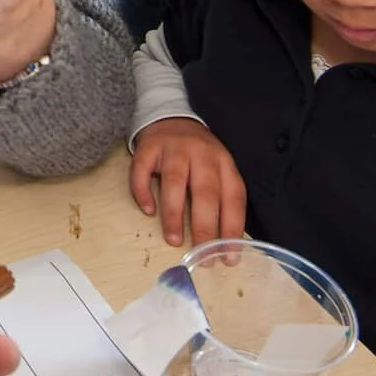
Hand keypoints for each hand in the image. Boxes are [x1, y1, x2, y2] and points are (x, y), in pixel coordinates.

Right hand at [129, 118, 245, 246]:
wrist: (171, 118)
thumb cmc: (198, 156)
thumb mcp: (218, 170)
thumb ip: (221, 198)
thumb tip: (224, 244)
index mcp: (223, 163)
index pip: (233, 197)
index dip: (232, 227)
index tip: (228, 256)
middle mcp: (201, 154)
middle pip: (205, 192)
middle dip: (205, 226)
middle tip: (202, 255)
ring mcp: (173, 149)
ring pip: (175, 182)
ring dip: (174, 214)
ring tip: (174, 240)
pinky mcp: (148, 147)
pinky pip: (143, 171)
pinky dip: (144, 192)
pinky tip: (148, 210)